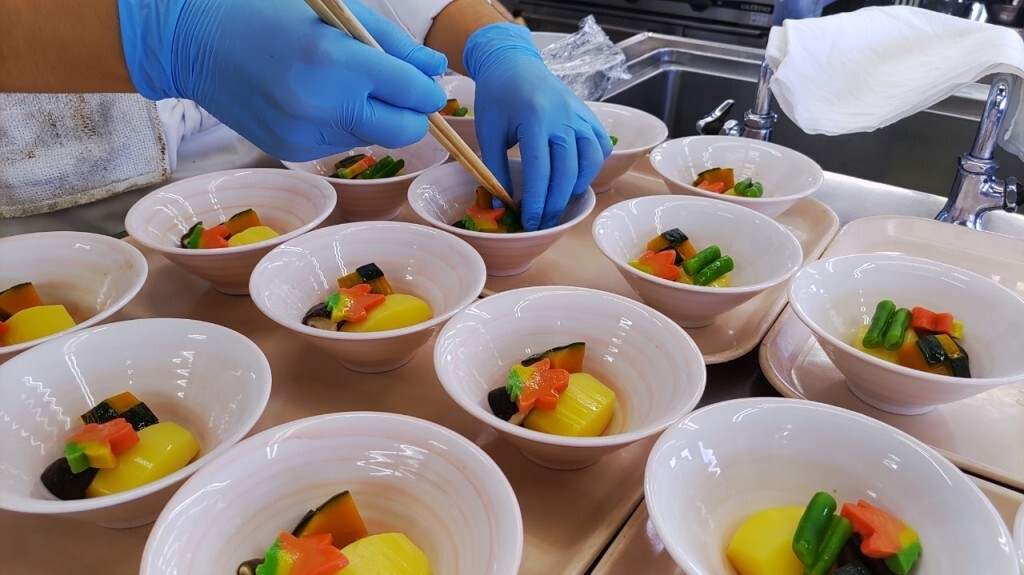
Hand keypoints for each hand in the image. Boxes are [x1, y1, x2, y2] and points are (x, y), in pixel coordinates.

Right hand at [118, 0, 448, 160]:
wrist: (192, 37)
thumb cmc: (269, 10)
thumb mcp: (338, 11)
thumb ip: (392, 42)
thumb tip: (436, 68)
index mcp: (336, 61)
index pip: (412, 92)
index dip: (429, 90)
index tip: (428, 82)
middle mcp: (322, 105)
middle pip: (404, 131)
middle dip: (413, 114)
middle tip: (402, 91)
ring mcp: (305, 134)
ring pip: (374, 137)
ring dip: (375, 116)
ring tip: (344, 84)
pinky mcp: (292, 151)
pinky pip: (342, 144)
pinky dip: (344, 125)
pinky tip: (318, 99)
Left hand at [464, 23, 611, 230]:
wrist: (513, 64)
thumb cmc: (497, 97)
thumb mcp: (488, 132)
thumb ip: (495, 168)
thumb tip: (502, 203)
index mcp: (535, 119)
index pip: (540, 171)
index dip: (537, 201)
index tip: (531, 221)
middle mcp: (563, 117)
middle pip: (567, 171)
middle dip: (556, 203)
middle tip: (544, 221)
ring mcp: (580, 115)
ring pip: (591, 160)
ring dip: (577, 186)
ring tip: (560, 200)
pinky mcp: (588, 115)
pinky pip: (600, 146)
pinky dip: (594, 166)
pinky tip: (577, 177)